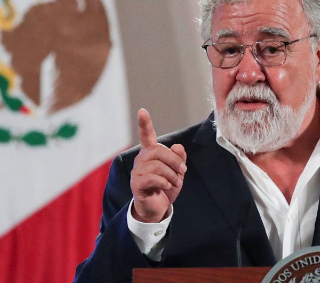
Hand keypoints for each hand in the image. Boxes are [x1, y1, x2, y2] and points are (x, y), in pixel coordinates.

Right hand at [130, 108, 186, 222]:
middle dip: (174, 160)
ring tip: (174, 182)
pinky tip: (166, 186)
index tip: (142, 111)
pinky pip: (152, 178)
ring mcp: (137, 171)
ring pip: (157, 165)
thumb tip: (177, 147)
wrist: (158, 208)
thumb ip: (179, 158)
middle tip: (183, 170)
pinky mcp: (136, 183)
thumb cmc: (166, 187)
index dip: (144, 123)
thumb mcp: (177, 172)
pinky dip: (164, 182)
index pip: (146, 135)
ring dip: (171, 174)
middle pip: (158, 150)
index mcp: (151, 153)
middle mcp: (141, 159)